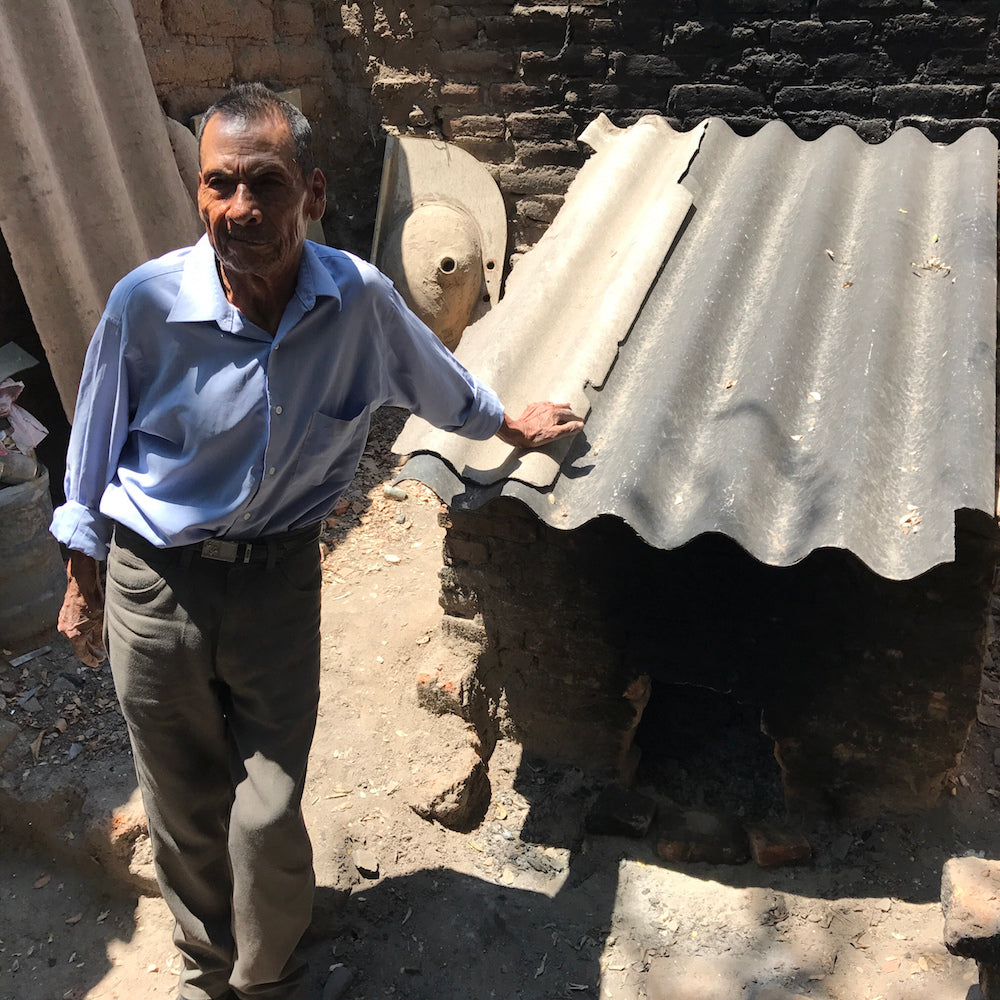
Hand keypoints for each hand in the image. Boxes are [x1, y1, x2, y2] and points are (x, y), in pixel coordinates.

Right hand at [57, 552, 106, 667]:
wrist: (82, 584)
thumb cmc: (93, 601)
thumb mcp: (101, 622)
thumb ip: (101, 637)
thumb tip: (102, 647)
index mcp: (74, 635)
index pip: (82, 654)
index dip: (90, 660)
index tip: (96, 664)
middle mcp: (66, 631)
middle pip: (79, 646)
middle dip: (90, 652)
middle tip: (99, 656)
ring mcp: (63, 622)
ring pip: (76, 637)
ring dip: (86, 641)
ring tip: (97, 644)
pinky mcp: (64, 615)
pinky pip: (73, 628)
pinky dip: (82, 633)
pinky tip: (90, 632)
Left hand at [496, 402, 583, 448]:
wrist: (517, 431)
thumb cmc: (535, 435)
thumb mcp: (554, 435)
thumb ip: (568, 429)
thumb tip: (580, 425)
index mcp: (556, 413)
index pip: (570, 415)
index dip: (576, 420)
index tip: (581, 422)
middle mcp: (549, 407)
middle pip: (563, 408)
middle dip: (570, 412)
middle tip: (574, 416)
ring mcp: (540, 406)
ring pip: (554, 404)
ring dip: (561, 407)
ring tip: (566, 406)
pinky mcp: (532, 407)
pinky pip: (544, 404)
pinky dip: (549, 406)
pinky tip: (549, 407)